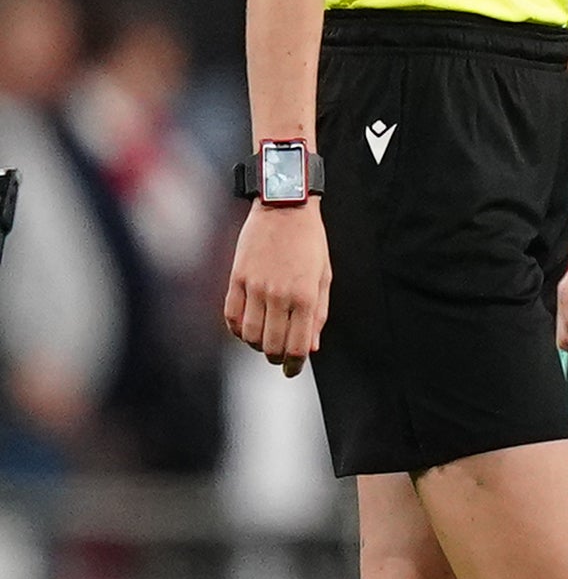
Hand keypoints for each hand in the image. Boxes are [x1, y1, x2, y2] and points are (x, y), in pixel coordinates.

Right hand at [222, 202, 330, 374]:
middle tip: (280, 357)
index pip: (298, 346)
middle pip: (271, 345)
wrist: (285, 207)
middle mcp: (279, 295)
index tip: (293, 371)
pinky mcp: (236, 278)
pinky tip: (246, 329)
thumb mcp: (324, 277)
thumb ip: (319, 314)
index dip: (296, 365)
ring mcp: (254, 287)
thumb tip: (312, 347)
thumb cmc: (310, 242)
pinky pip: (230, 315)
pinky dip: (237, 329)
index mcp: (305, 296)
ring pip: (249, 335)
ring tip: (264, 341)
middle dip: (277, 358)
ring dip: (256, 345)